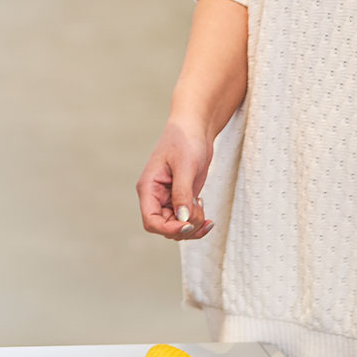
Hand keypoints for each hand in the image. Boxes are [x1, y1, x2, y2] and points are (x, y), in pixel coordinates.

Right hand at [137, 117, 214, 238]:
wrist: (195, 128)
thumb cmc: (185, 140)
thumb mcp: (185, 166)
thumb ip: (182, 193)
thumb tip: (182, 219)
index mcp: (149, 188)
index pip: (151, 220)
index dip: (168, 229)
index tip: (188, 225)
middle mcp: (156, 197)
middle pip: (165, 227)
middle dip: (185, 227)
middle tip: (201, 212)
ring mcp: (168, 199)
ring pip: (177, 227)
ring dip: (193, 226)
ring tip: (203, 207)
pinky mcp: (182, 199)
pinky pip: (186, 220)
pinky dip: (198, 222)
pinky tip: (208, 217)